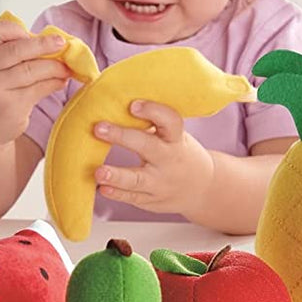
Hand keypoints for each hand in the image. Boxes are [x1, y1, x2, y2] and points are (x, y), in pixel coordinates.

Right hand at [0, 17, 71, 145]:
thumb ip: (13, 52)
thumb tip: (53, 42)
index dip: (14, 29)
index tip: (29, 34)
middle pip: (17, 49)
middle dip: (44, 45)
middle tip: (62, 43)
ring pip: (31, 69)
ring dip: (55, 67)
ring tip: (66, 68)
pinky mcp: (10, 105)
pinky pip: (38, 88)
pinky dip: (54, 83)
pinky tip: (61, 81)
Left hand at [93, 100, 216, 216]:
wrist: (202, 188)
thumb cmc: (179, 153)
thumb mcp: (173, 136)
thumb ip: (151, 124)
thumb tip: (115, 102)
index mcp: (175, 139)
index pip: (170, 121)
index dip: (153, 111)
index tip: (133, 105)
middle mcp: (169, 159)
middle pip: (148, 147)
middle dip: (123, 137)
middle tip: (99, 128)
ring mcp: (160, 182)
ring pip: (138, 179)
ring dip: (117, 176)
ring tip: (99, 172)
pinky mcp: (151, 199)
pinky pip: (133, 197)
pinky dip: (117, 193)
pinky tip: (102, 188)